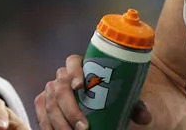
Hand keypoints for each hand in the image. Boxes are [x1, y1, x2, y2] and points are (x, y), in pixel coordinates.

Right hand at [34, 54, 151, 129]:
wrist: (99, 98)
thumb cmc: (112, 95)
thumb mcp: (124, 98)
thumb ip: (135, 106)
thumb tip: (145, 116)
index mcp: (81, 66)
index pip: (72, 62)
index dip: (74, 72)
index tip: (80, 87)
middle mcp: (63, 76)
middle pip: (59, 87)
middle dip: (70, 109)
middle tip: (84, 127)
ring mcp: (52, 89)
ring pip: (49, 102)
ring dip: (59, 122)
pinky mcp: (44, 102)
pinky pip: (41, 112)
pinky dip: (47, 124)